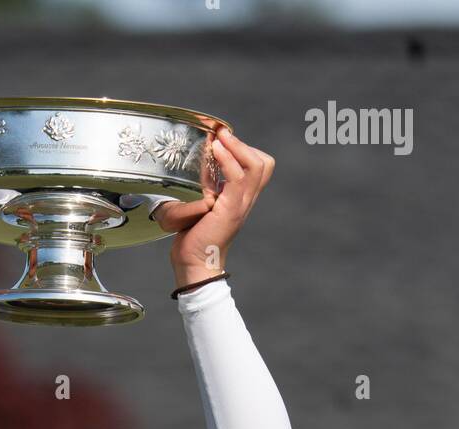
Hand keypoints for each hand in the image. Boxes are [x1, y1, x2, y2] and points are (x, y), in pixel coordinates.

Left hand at [151, 127, 274, 278]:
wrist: (194, 263)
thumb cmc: (194, 238)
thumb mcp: (204, 205)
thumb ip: (208, 188)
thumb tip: (201, 167)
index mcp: (242, 199)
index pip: (260, 168)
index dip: (246, 150)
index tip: (224, 142)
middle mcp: (246, 201)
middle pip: (264, 163)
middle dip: (244, 144)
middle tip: (222, 135)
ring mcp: (241, 206)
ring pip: (255, 166)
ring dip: (236, 146)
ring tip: (220, 137)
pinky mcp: (230, 210)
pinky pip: (237, 178)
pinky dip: (228, 160)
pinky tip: (215, 151)